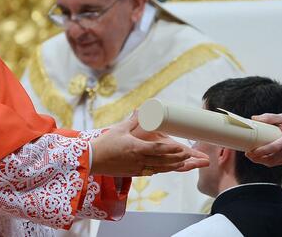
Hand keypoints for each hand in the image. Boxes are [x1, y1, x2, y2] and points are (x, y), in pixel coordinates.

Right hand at [90, 113, 208, 176]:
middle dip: (177, 159)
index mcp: (136, 148)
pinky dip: (161, 170)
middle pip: (162, 161)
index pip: (158, 149)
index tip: (182, 148)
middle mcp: (138, 160)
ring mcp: (136, 168)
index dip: (171, 149)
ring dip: (172, 166)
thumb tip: (142, 109)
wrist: (92, 160)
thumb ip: (133, 120)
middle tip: (189, 157)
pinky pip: (151, 172)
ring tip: (183, 163)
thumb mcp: (120, 128)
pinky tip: (167, 168)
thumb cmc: (105, 143)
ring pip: (159, 168)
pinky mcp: (133, 173)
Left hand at [244, 114, 281, 166]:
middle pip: (272, 159)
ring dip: (262, 162)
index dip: (261, 151)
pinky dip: (269, 162)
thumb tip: (255, 118)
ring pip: (274, 163)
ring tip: (252, 156)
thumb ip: (270, 118)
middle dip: (258, 159)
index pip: (274, 148)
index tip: (251, 150)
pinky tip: (262, 157)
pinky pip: (278, 163)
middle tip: (248, 154)